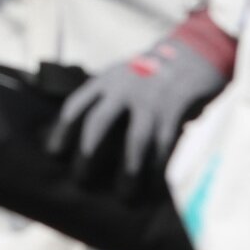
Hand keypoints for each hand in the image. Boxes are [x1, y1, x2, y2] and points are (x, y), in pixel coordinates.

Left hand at [48, 10, 235, 182]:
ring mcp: (151, 99)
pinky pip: (164, 145)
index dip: (62, 132)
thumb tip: (84, 139)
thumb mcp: (123, 76)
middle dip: (87, 154)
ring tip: (123, 195)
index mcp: (106, 80)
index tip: (53, 154)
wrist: (196, 53)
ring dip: (128, 171)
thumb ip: (106, 99)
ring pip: (135, 140)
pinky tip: (154, 186)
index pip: (76, 106)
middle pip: (98, 123)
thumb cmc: (153, 75)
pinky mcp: (175, 111)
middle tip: (80, 180)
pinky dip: (159, 169)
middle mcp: (124, 88)